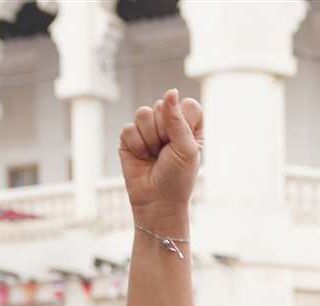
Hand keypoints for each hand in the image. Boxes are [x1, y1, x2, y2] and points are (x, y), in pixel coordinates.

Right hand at [117, 87, 202, 227]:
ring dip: (150, 139)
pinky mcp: (130, 137)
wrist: (157, 201)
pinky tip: (142, 158)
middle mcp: (169, 125)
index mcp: (190, 127)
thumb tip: (171, 91)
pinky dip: (136, 146)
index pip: (187, 104)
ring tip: (155, 156)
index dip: (183, 120)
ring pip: (143, 113)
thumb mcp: (186, 149)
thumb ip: (178, 119)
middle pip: (162, 106)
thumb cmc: (178, 178)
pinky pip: (129, 128)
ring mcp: (148, 130)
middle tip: (167, 152)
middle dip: (164, 132)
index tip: (184, 141)